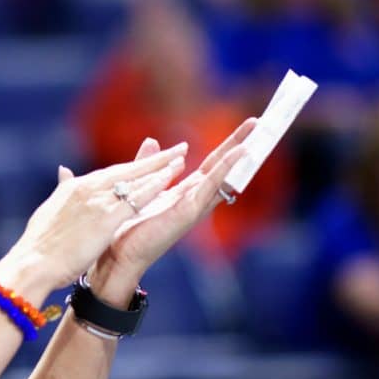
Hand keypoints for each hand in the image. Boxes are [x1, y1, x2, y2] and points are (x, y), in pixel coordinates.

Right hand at [6, 142, 187, 288]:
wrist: (32, 262)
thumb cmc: (38, 247)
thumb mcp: (49, 213)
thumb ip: (61, 192)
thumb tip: (63, 173)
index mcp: (73, 189)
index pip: (108, 174)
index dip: (131, 168)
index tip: (147, 162)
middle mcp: (87, 188)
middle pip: (125, 169)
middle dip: (152, 159)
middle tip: (175, 150)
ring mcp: (97, 201)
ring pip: (135, 178)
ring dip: (160, 166)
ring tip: (181, 157)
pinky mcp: (106, 217)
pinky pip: (137, 196)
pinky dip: (156, 184)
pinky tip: (172, 176)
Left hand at [93, 118, 255, 286]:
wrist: (119, 256)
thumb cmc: (128, 228)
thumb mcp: (141, 187)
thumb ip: (149, 164)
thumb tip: (153, 140)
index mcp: (184, 192)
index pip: (212, 163)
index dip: (227, 145)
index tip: (246, 126)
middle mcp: (194, 199)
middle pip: (222, 166)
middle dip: (240, 144)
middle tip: (259, 122)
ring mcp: (194, 206)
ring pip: (222, 175)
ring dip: (239, 153)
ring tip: (257, 135)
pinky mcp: (189, 212)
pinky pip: (211, 186)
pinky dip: (225, 169)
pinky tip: (238, 154)